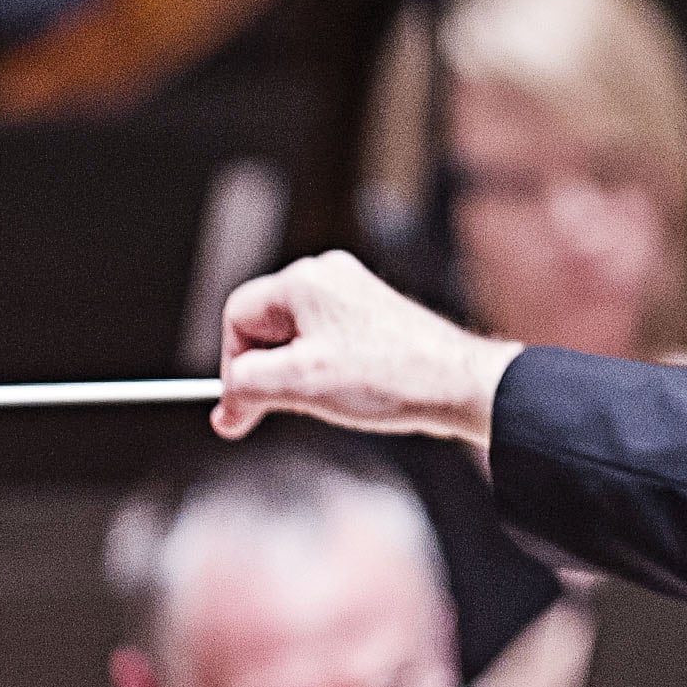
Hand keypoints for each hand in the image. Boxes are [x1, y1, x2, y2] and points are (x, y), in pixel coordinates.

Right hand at [213, 253, 519, 449]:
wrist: (461, 385)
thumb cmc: (390, 377)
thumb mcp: (301, 384)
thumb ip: (246, 388)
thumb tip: (225, 409)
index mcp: (305, 281)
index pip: (236, 317)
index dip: (233, 366)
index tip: (243, 406)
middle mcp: (327, 277)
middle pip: (265, 327)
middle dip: (269, 372)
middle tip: (288, 406)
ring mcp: (352, 295)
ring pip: (295, 340)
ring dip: (298, 376)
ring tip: (331, 398)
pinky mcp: (372, 317)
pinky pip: (326, 345)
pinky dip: (326, 373)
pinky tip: (351, 393)